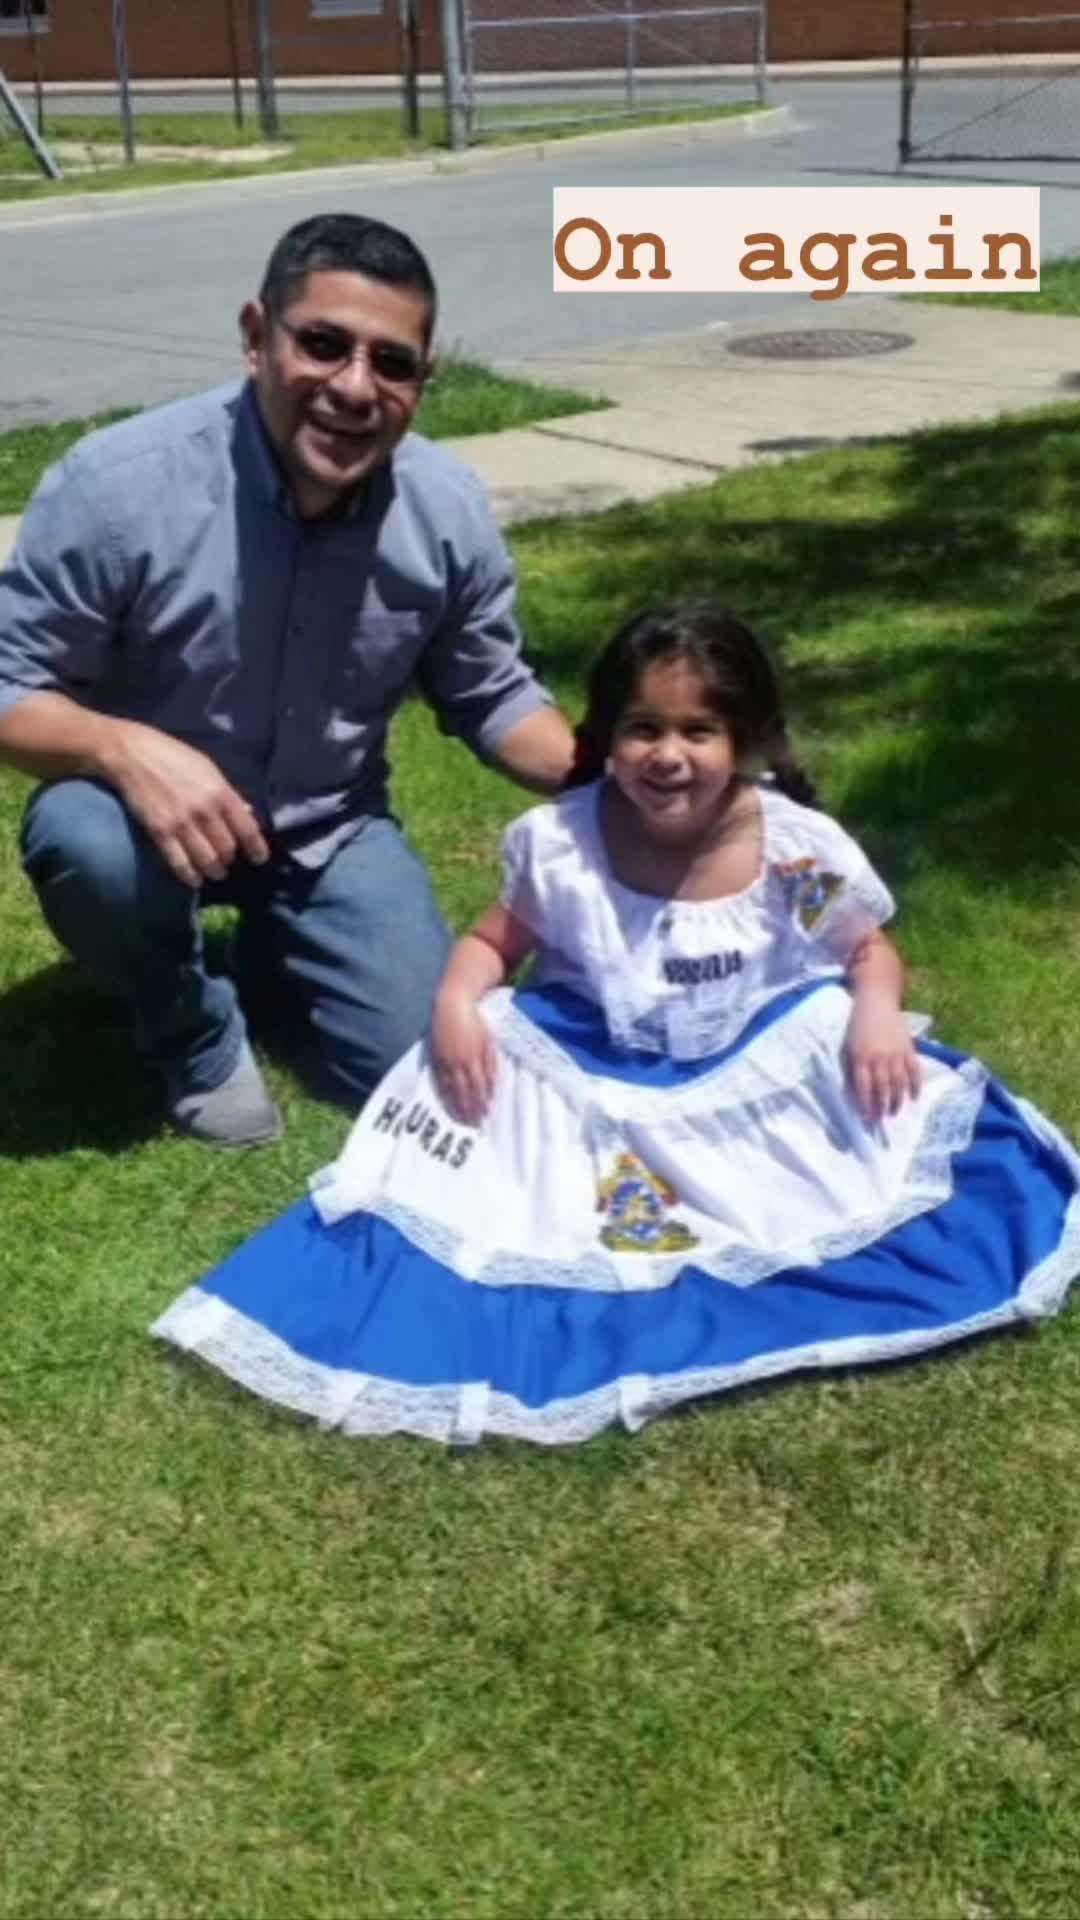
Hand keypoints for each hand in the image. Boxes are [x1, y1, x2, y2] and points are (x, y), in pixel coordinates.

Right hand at [105, 721, 269, 886]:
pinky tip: (195, 880)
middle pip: (227, 848)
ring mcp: (182, 823)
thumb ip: (228, 794)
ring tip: (215, 872)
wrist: (132, 754)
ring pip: (207, 860)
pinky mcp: (160, 832)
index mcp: (221, 792)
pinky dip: (190, 876)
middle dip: (230, 859)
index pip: (247, 829)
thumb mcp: (208, 769)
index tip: (259, 858)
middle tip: (228, 861)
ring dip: (214, 871)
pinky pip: (180, 863)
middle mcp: (205, 810)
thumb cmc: (173, 757)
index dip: (256, 848)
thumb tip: (248, 814)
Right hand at [431, 991, 497, 1123]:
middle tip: (474, 1124)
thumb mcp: (488, 1040)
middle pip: (464, 1091)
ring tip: (461, 1118)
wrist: (451, 1006)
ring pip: (450, 1089)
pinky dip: (443, 1094)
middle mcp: (458, 1063)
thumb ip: (491, 1062)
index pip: (479, 1086)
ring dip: (456, 1105)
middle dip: (470, 1109)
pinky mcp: (435, 1058)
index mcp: (473, 1058)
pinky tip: (446, 1102)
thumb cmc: (475, 1021)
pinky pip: (439, 1081)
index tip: (486, 1114)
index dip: (482, 1101)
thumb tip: (493, 1083)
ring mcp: (444, 1062)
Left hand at [846, 997, 921, 1124]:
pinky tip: (914, 1097)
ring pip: (898, 1082)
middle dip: (881, 1106)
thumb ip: (854, 1066)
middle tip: (880, 1121)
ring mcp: (896, 1053)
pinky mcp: (908, 1048)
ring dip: (897, 1100)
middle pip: (882, 1087)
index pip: (863, 1086)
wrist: (877, 1001)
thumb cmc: (859, 1025)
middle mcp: (879, 1057)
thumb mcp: (850, 1045)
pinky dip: (915, 1085)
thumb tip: (856, 1090)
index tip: (865, 1118)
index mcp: (861, 1056)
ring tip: (894, 1113)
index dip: (865, 1104)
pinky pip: (914, 1070)